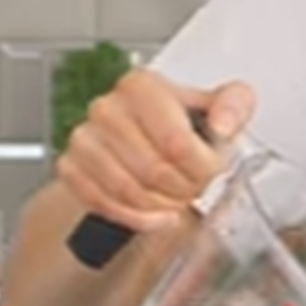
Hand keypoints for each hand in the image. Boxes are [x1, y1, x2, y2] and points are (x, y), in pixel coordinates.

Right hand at [56, 70, 255, 235]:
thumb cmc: (178, 124)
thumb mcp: (217, 106)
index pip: (175, 142)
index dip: (201, 169)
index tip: (213, 173)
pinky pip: (102, 204)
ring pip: (127, 190)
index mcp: (142, 87)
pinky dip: (134, 218)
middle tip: (198, 191)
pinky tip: (155, 216)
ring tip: (178, 202)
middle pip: (153, 170)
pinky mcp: (70, 166)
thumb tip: (224, 123)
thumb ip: (234, 105)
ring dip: (160, 207)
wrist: (140, 141)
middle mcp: (108, 108)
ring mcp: (84, 138)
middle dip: (184, 190)